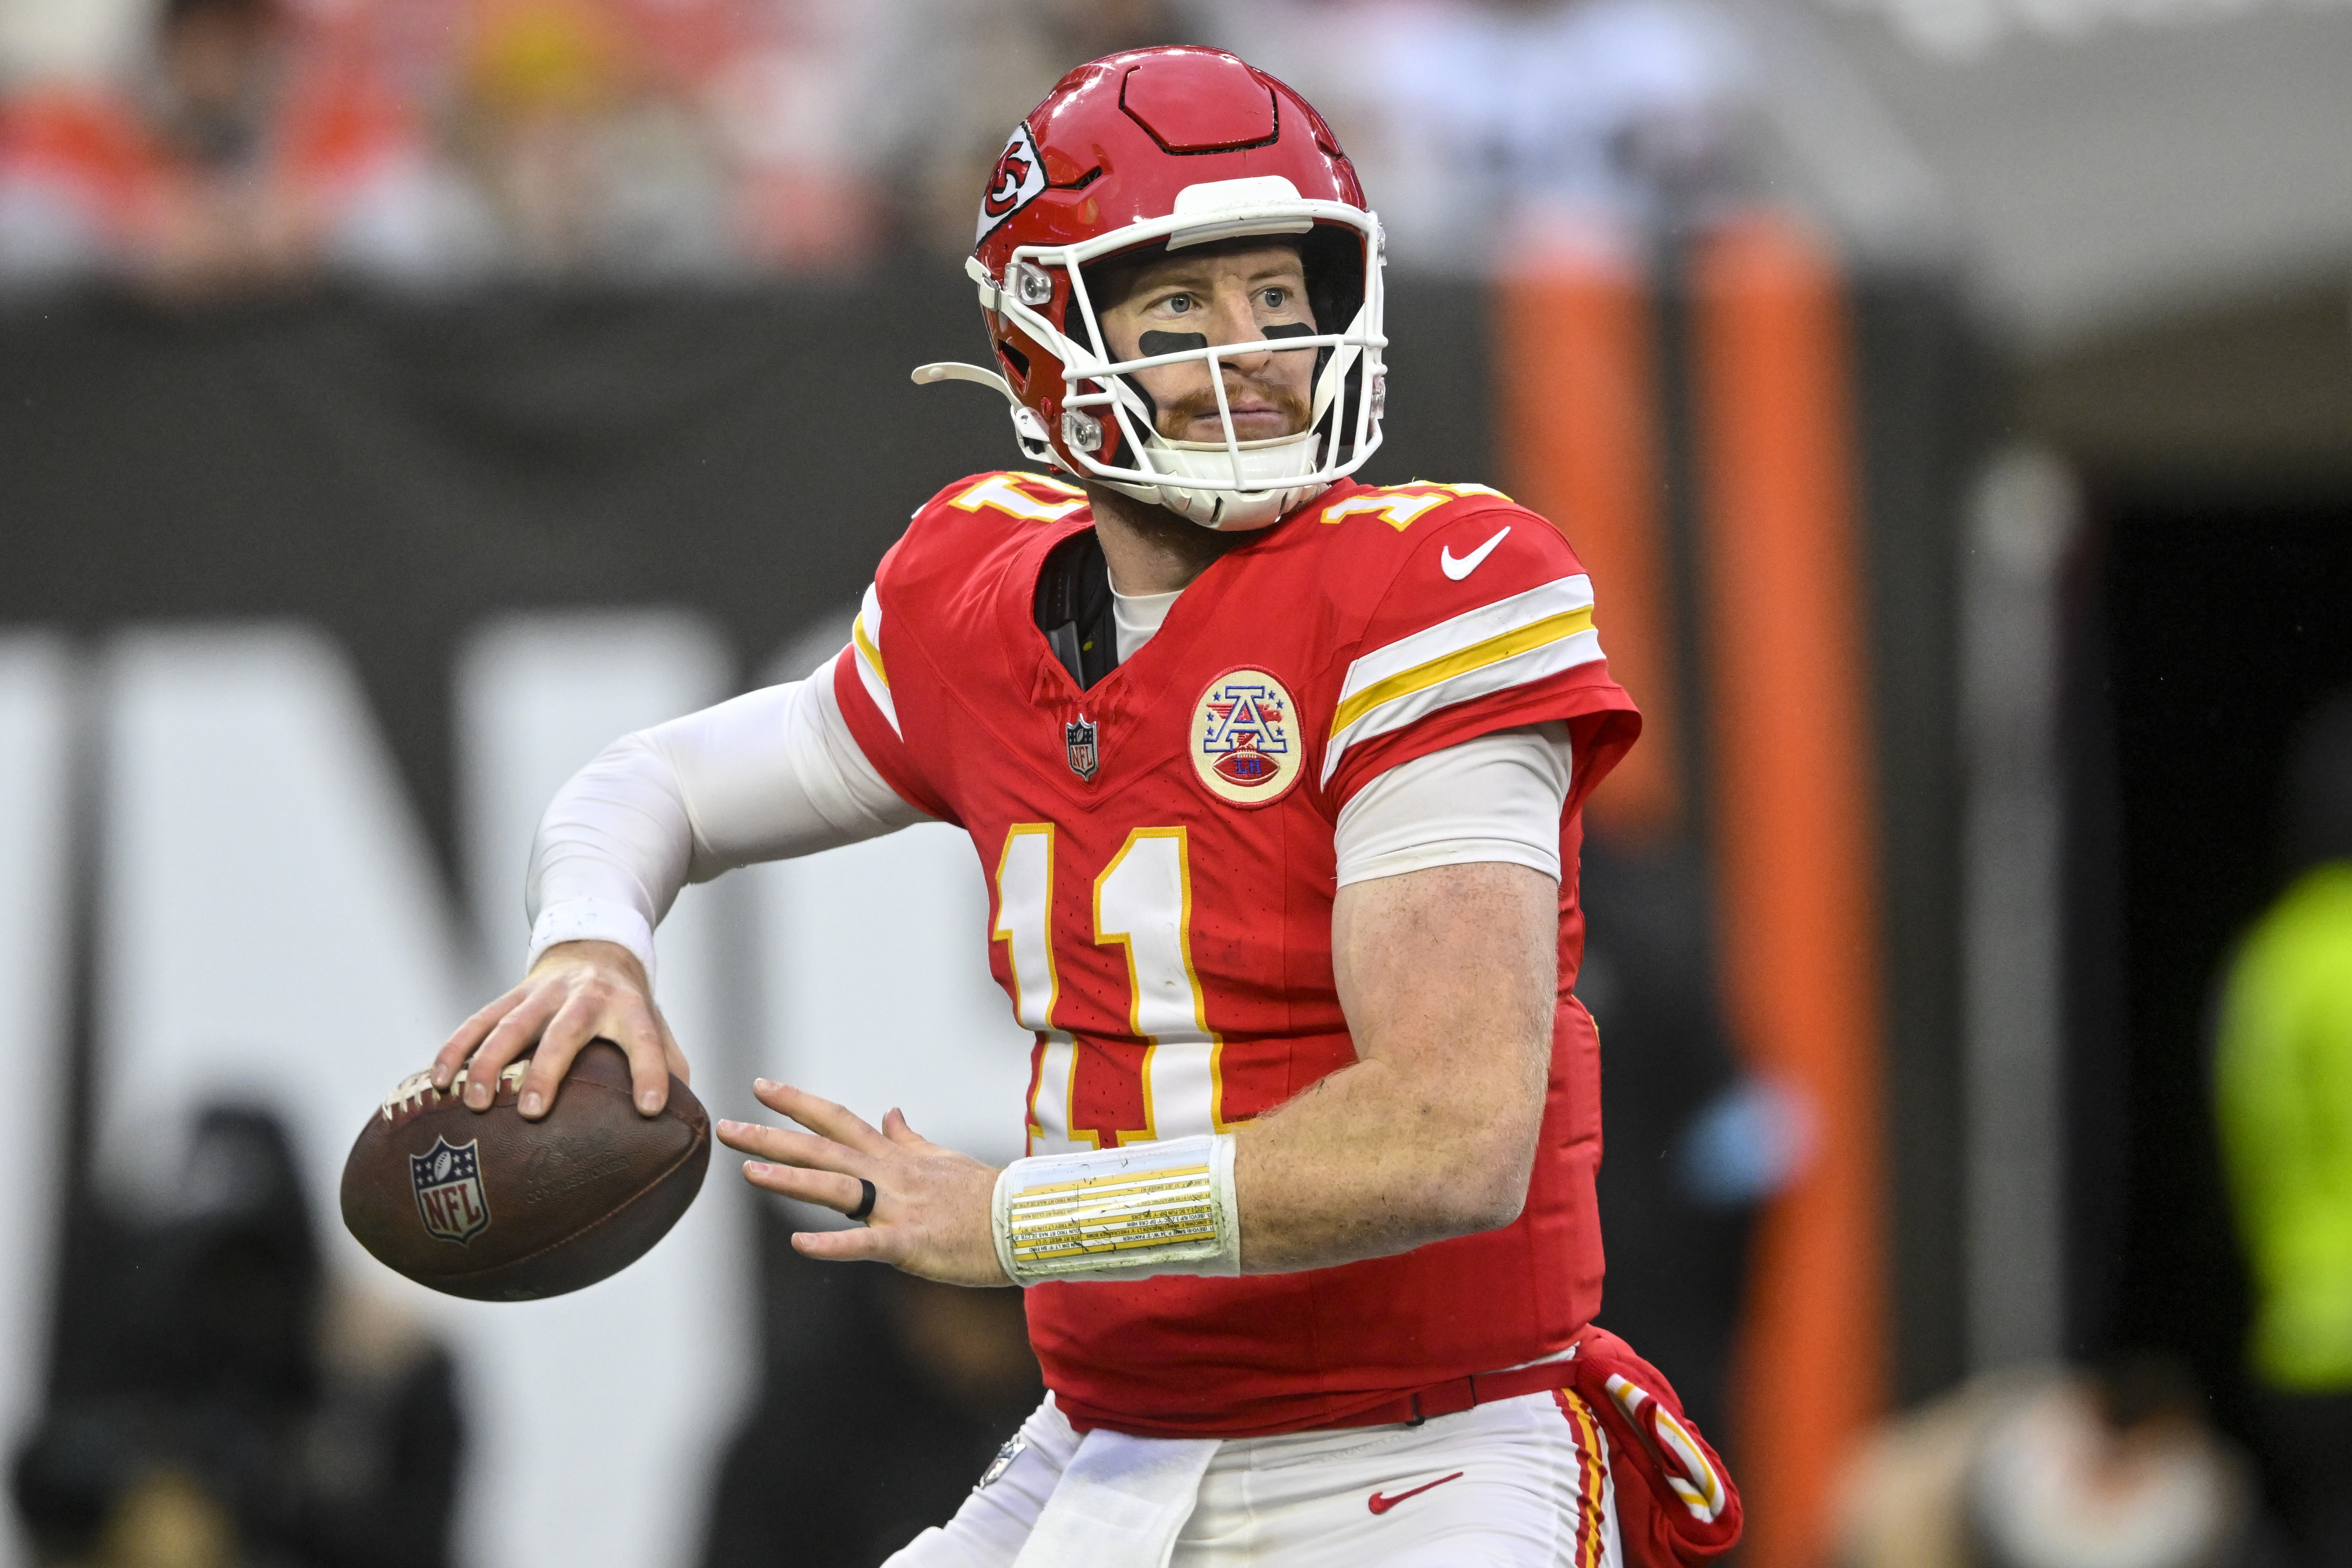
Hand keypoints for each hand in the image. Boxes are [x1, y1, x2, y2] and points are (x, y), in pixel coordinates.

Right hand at [431, 940, 685, 1121]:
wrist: (593, 946)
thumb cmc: (626, 1004)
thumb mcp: (655, 1024)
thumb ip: (669, 1066)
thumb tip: (682, 1124)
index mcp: (629, 1008)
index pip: (647, 1039)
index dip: (650, 1071)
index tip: (649, 1108)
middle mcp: (585, 997)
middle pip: (565, 1032)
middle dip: (546, 1070)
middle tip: (532, 1111)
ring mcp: (542, 994)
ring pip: (510, 1024)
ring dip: (488, 1062)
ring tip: (474, 1103)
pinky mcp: (510, 994)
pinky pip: (477, 1020)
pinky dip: (455, 1048)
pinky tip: (439, 1080)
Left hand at [718, 1080, 1009, 1286]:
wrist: (1024, 1222)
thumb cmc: (984, 1195)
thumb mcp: (943, 1158)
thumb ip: (909, 1138)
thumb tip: (889, 1111)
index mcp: (895, 1157)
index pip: (838, 1120)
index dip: (798, 1103)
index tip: (761, 1088)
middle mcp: (890, 1175)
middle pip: (823, 1149)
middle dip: (773, 1138)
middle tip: (728, 1128)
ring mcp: (899, 1208)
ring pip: (837, 1188)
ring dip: (791, 1180)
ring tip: (749, 1172)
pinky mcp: (911, 1243)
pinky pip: (867, 1244)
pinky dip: (833, 1245)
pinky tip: (800, 1244)